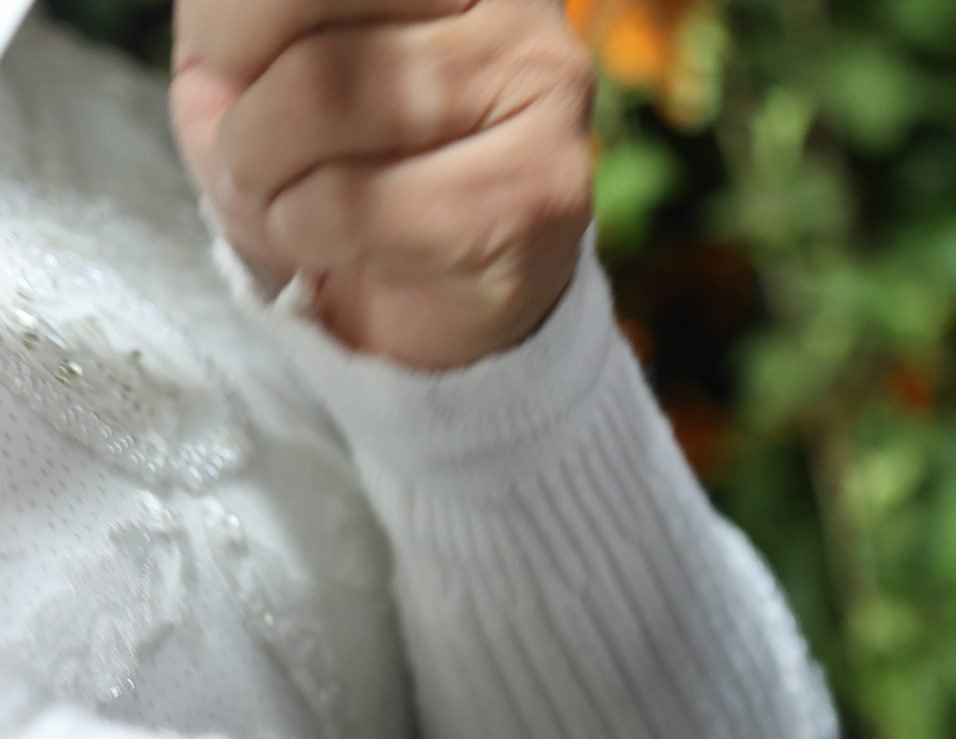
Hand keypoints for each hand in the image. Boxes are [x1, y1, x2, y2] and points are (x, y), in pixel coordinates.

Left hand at [170, 0, 594, 369]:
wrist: (430, 295)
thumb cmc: (342, 160)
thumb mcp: (254, 63)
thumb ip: (230, 22)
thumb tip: (217, 59)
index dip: (232, 15)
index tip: (224, 64)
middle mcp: (512, 2)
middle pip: (306, 3)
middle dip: (242, 95)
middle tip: (247, 149)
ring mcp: (542, 89)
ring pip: (327, 94)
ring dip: (264, 170)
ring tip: (284, 201)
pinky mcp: (537, 191)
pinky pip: (359, 200)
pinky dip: (306, 232)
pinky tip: (336, 244)